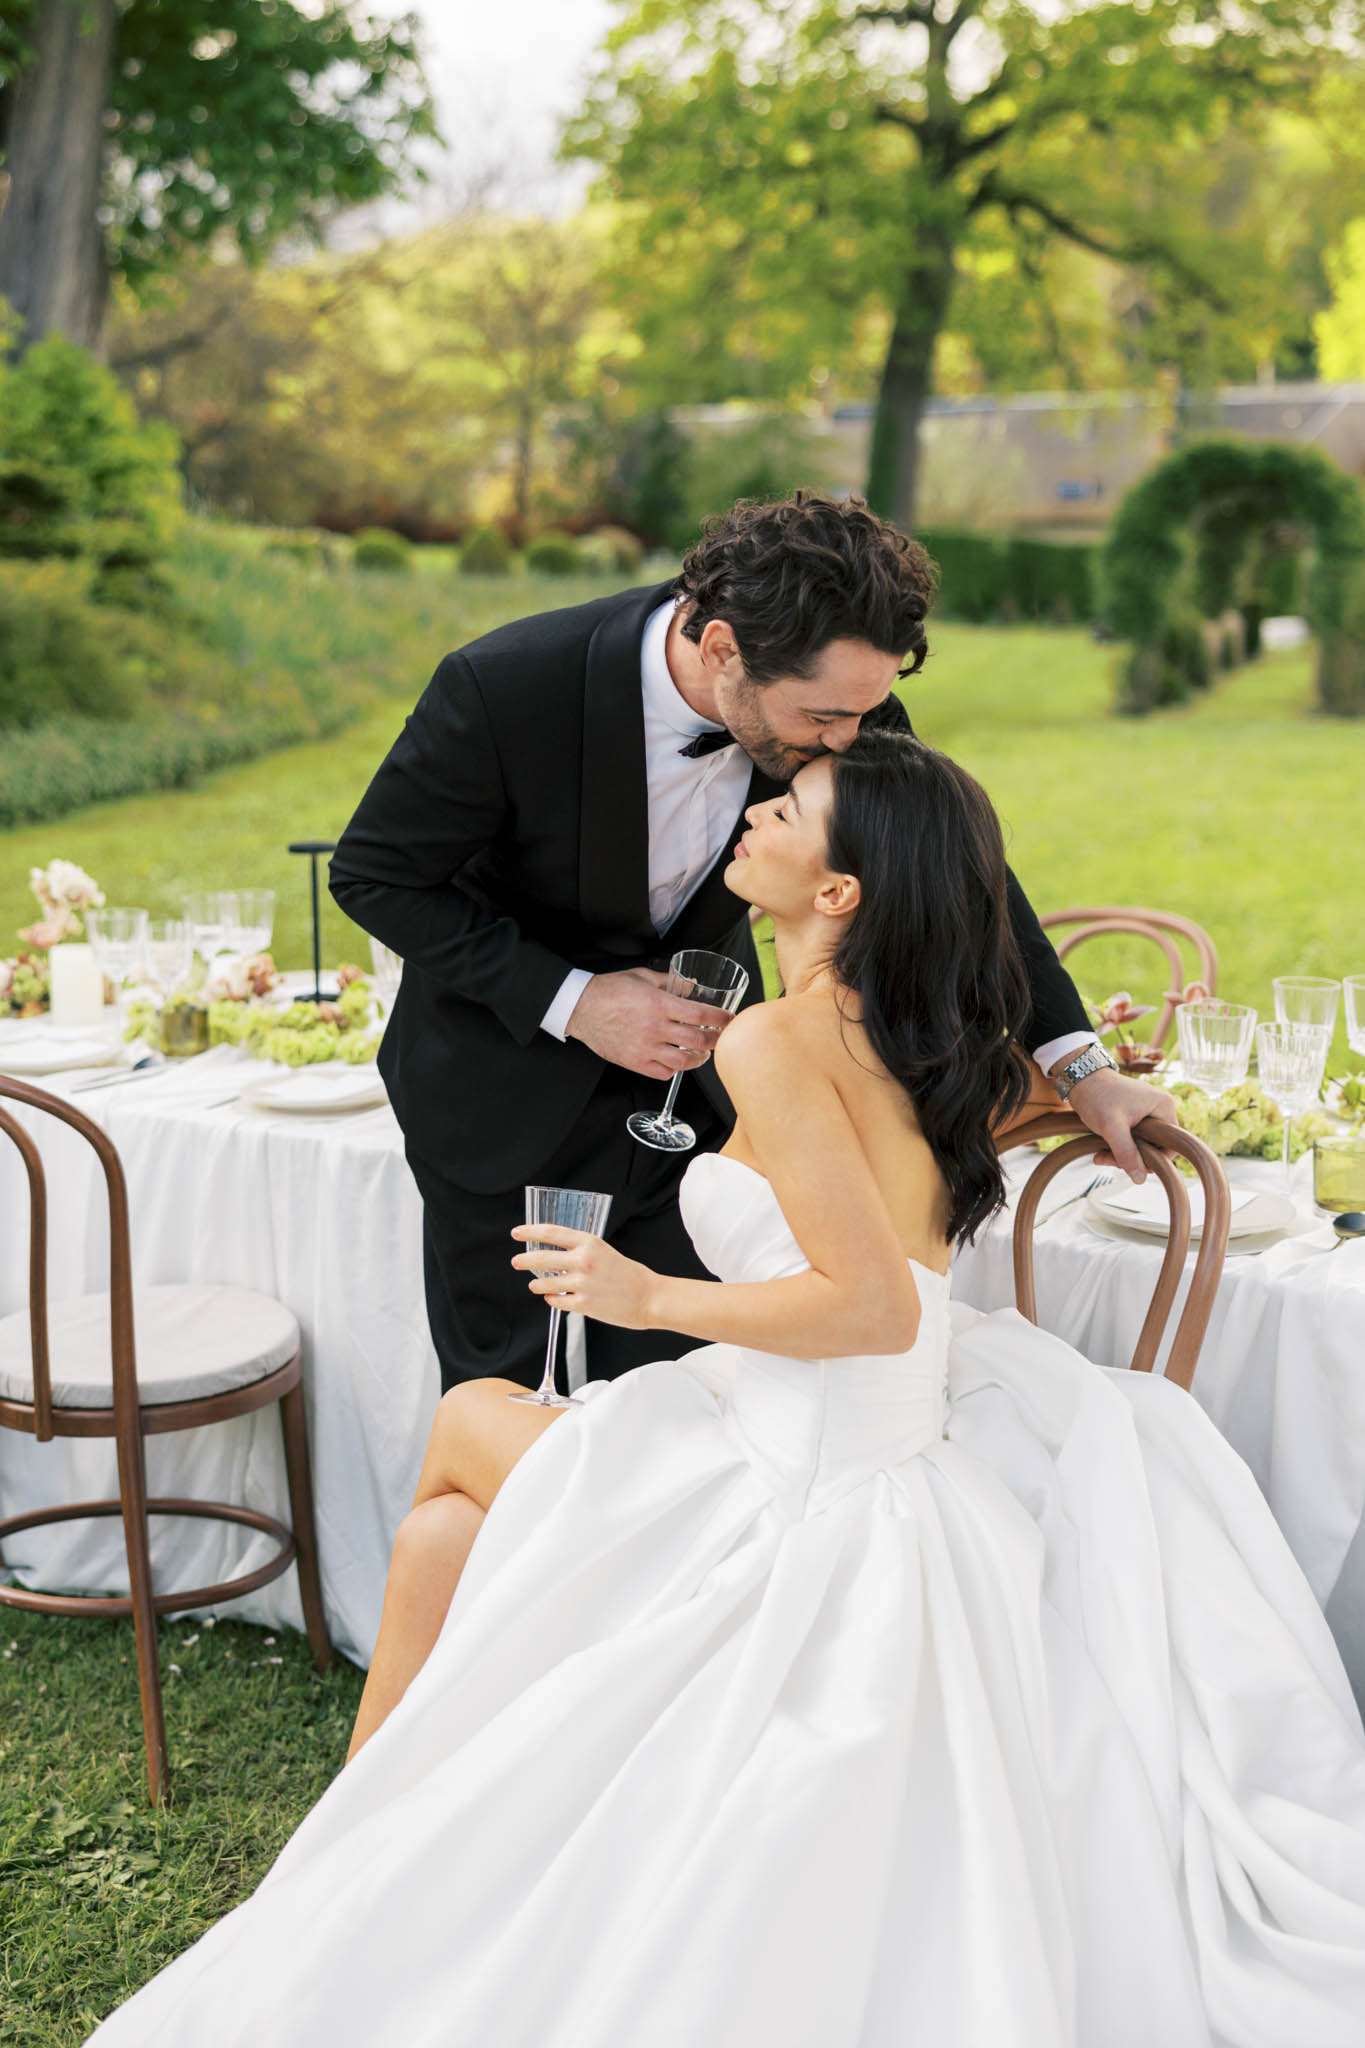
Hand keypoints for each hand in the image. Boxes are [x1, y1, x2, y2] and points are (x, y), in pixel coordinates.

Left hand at [510, 1224, 655, 1328]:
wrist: (649, 1297)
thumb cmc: (628, 1274)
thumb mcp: (604, 1251)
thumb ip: (581, 1251)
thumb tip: (555, 1254)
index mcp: (589, 1243)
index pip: (551, 1233)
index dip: (530, 1231)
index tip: (516, 1233)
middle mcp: (583, 1261)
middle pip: (542, 1258)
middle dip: (524, 1260)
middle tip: (516, 1261)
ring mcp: (582, 1284)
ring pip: (545, 1283)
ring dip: (537, 1284)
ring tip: (535, 1284)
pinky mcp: (583, 1304)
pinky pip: (557, 1301)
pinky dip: (551, 1299)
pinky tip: (552, 1298)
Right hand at [565, 968, 733, 1080]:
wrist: (581, 1007)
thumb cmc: (610, 989)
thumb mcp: (643, 977)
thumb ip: (670, 982)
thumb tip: (691, 985)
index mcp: (659, 1004)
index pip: (701, 1014)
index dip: (721, 1018)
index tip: (730, 1020)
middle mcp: (655, 1028)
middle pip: (698, 1041)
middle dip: (715, 1041)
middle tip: (720, 1038)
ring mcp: (645, 1047)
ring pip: (683, 1062)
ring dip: (698, 1059)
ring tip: (702, 1054)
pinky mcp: (634, 1061)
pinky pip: (662, 1072)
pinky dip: (675, 1070)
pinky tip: (678, 1062)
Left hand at [1062, 1067, 1178, 1182]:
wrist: (1079, 1078)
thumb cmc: (1096, 1095)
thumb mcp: (1111, 1127)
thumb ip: (1126, 1153)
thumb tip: (1140, 1178)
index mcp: (1163, 1107)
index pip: (1172, 1145)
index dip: (1154, 1160)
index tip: (1132, 1165)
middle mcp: (1159, 1109)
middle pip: (1155, 1147)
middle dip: (1132, 1158)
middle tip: (1108, 1159)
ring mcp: (1146, 1113)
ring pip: (1141, 1146)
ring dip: (1121, 1155)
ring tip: (1100, 1155)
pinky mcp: (1133, 1116)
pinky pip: (1131, 1140)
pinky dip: (1117, 1148)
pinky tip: (1100, 1152)